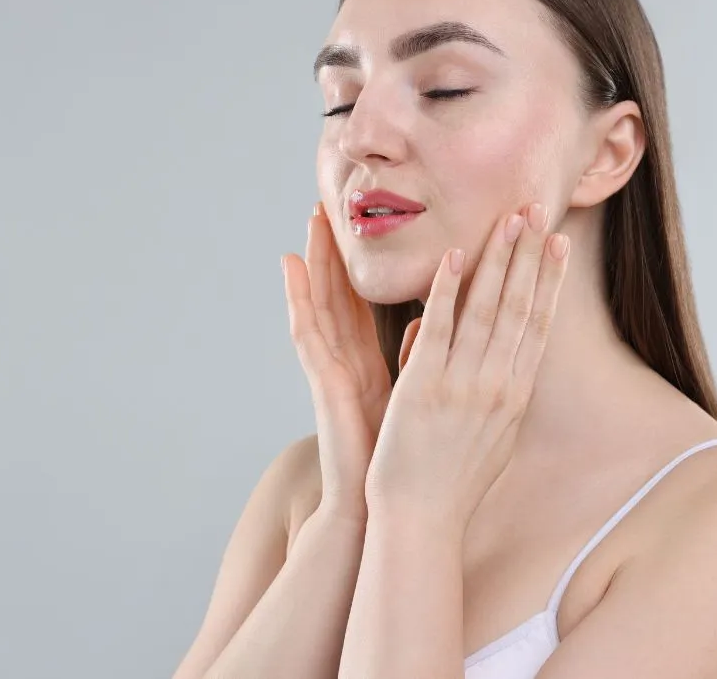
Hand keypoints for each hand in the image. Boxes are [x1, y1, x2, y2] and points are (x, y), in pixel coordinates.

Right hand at [281, 203, 421, 521]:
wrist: (392, 510)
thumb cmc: (404, 460)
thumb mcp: (417, 398)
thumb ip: (417, 358)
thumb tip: (426, 323)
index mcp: (375, 365)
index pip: (365, 305)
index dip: (360, 266)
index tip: (362, 226)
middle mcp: (351, 363)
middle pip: (339, 296)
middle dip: (332, 252)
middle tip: (325, 205)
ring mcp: (334, 372)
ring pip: (321, 305)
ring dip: (313, 263)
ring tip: (306, 221)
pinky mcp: (325, 384)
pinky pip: (309, 334)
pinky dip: (297, 298)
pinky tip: (289, 268)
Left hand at [363, 203, 569, 530]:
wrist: (422, 521)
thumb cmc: (453, 485)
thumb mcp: (493, 438)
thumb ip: (498, 396)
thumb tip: (505, 366)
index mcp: (515, 396)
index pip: (538, 325)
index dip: (549, 279)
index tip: (558, 241)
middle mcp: (498, 385)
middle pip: (520, 307)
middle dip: (530, 254)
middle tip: (539, 209)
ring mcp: (463, 385)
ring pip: (486, 309)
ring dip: (498, 259)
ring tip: (508, 218)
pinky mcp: (424, 387)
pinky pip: (438, 328)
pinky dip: (448, 290)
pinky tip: (453, 256)